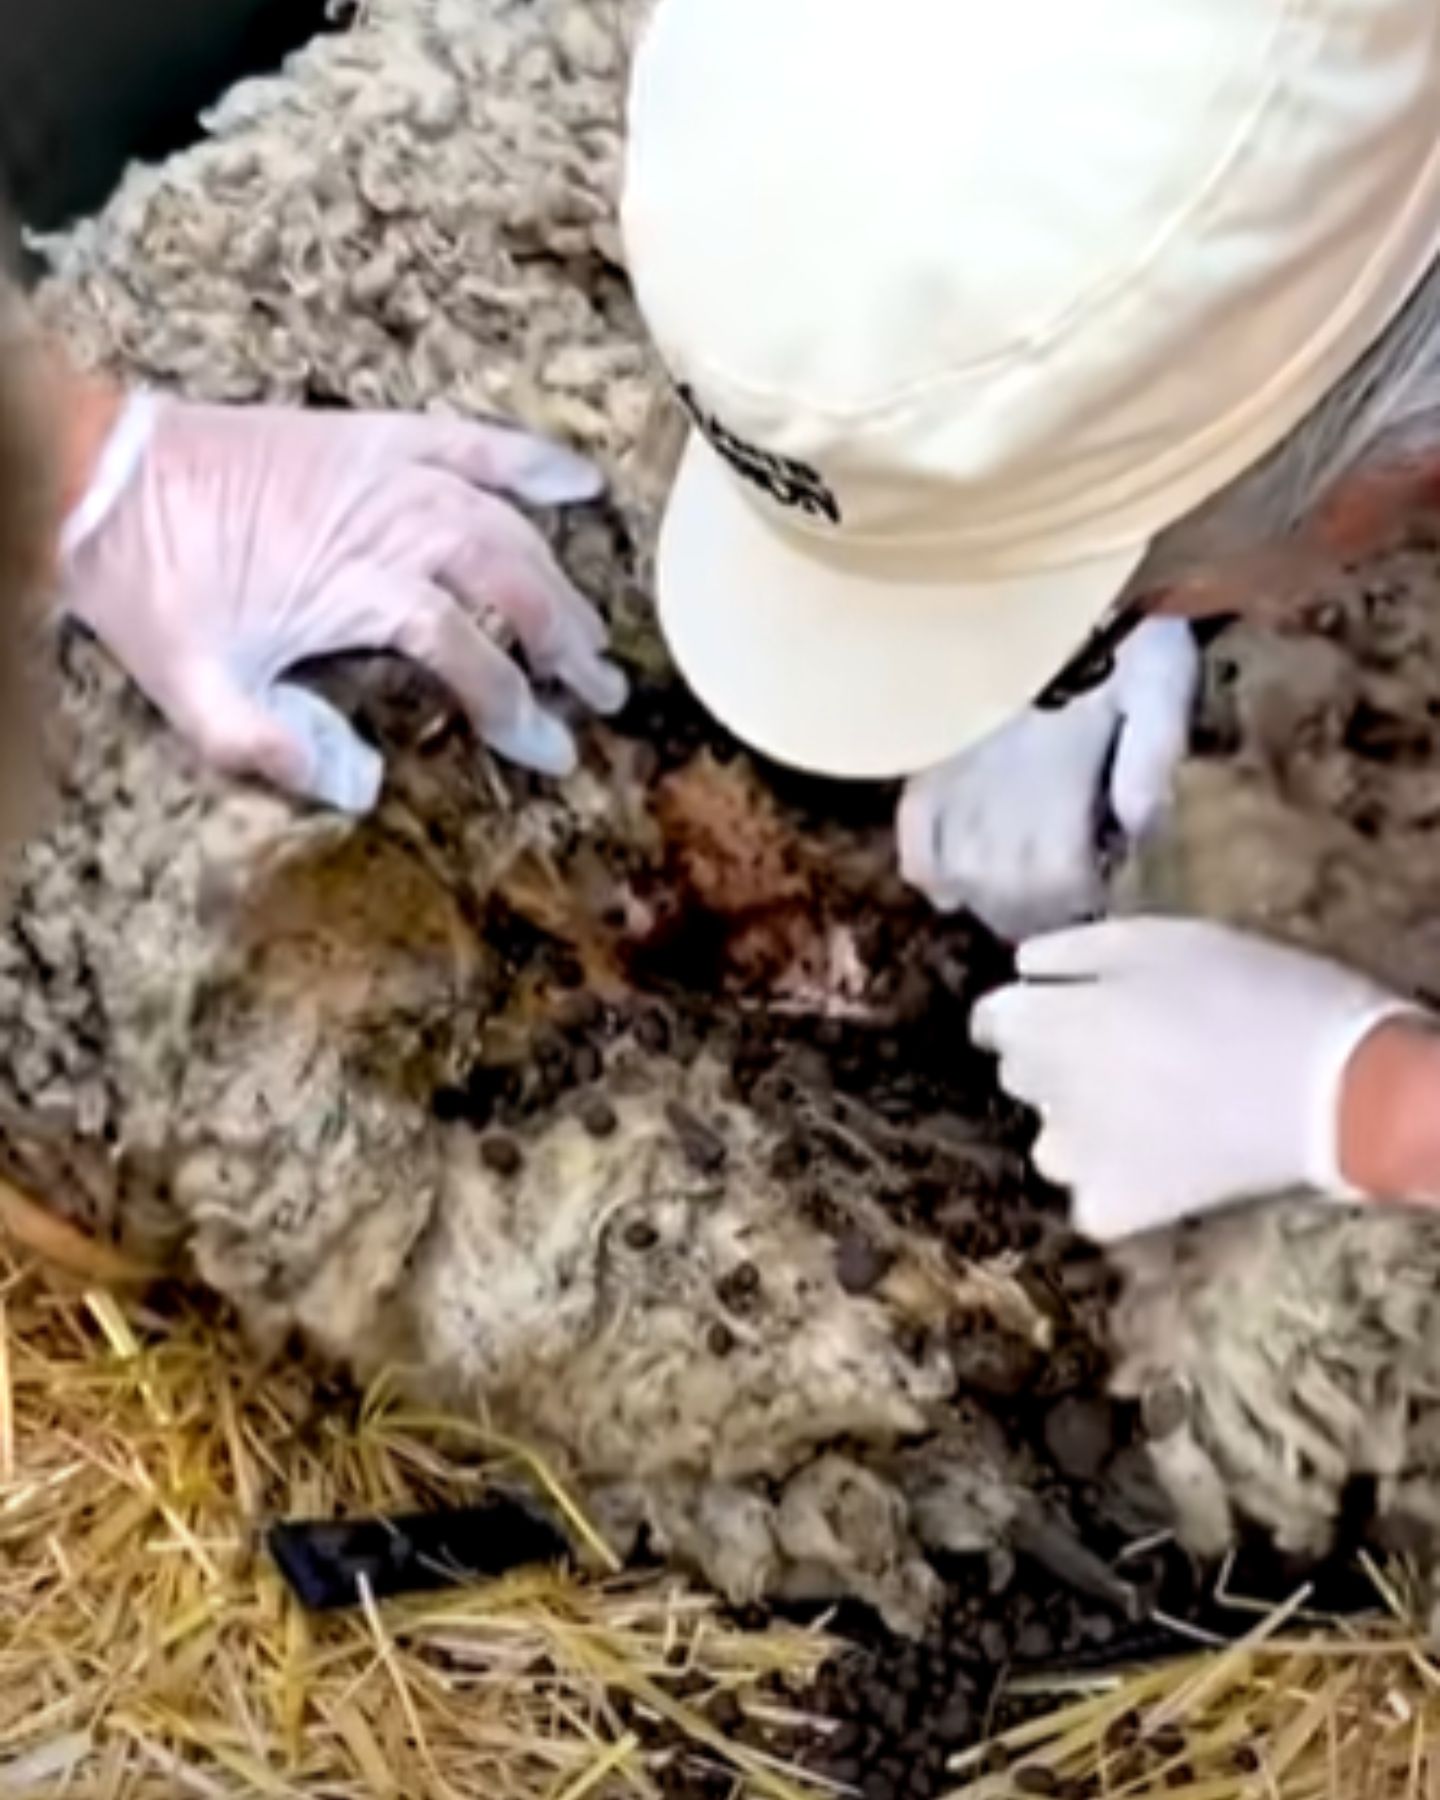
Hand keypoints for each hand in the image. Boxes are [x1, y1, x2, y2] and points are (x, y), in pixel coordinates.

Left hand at [59, 393, 626, 810]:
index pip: (472, 655)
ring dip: (561, 577)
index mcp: (361, 589)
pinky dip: (531, 459)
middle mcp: (394, 524)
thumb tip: (363, 788)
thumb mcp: (199, 694)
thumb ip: (278, 749)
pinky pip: (474, 439)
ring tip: (595, 630)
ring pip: (507, 522)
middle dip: (565, 644)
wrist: (107, 480)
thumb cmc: (156, 590)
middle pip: (513, 583)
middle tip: (603, 692)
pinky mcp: (377, 436)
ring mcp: (391, 472)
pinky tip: (582, 481)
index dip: (519, 710)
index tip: (553, 752)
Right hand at [897, 619, 1198, 938]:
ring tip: (1025, 896)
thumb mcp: (1158, 682)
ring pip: (960, 884)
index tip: (1106, 895)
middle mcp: (992, 798)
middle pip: (1007, 901)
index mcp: (1054, 781)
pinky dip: (938, 876)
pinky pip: (914, 851)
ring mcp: (947, 788)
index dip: (1084, 903)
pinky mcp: (920, 775)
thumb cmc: (1112, 632)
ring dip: (994, 902)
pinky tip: (965, 876)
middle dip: (1043, 914)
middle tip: (1071, 903)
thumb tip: (1142, 829)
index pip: (1057, 885)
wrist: (1035, 578)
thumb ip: (1152, 756)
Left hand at [972, 917, 1414, 1240]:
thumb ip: (1068, 952)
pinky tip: (1161, 1160)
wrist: (1332, 1086)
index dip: (1026, 1009)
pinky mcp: (1115, 1208)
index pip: (992, 1020)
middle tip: (1129, 1048)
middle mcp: (1044, 1094)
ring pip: (1051, 1141)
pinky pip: (1088, 1197)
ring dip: (1081, 1125)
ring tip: (1151, 1107)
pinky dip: (1113, 1184)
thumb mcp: (1153, 939)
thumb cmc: (1248, 991)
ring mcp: (1076, 1160)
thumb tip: (1021, 968)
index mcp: (1046, 1023)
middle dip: (1057, 1058)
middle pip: (1021, 1074)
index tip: (1060, 1005)